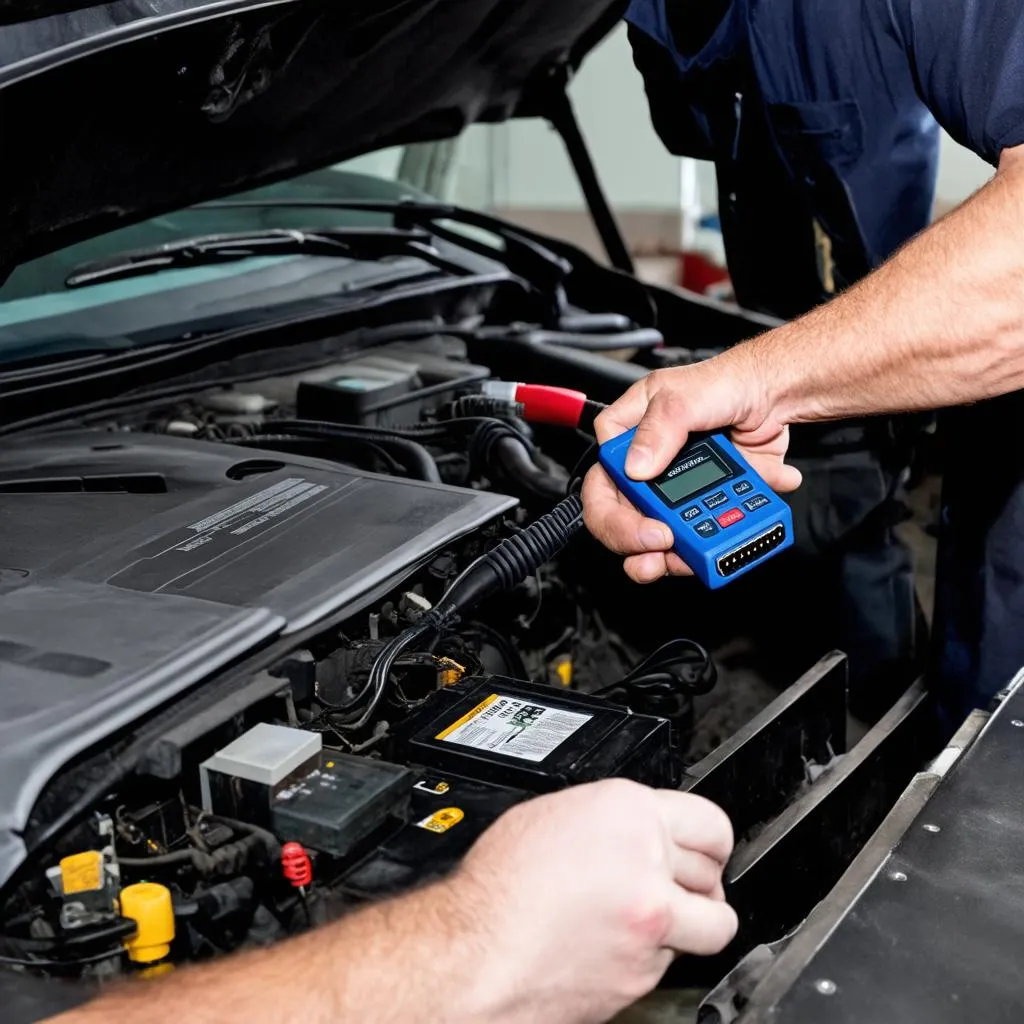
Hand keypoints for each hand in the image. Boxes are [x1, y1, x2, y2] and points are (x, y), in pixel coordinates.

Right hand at [453, 779, 736, 1023]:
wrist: (478, 951)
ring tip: (663, 917)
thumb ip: (609, 819)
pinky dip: (651, 953)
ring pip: (710, 924)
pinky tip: (614, 941)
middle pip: (714, 873)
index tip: (711, 848)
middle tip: (680, 882)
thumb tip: (632, 829)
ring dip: (693, 921)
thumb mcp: (552, 816)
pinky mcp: (644, 973)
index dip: (711, 838)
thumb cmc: (500, 885)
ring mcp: (653, 923)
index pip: (711, 821)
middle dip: (701, 879)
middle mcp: (650, 865)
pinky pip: (669, 961)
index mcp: (629, 813)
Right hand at [582, 354, 801, 582]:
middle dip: (637, 542)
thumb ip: (659, 428)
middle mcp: (647, 465)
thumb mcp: (684, 396)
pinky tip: (735, 530)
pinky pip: (701, 536)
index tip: (641, 516)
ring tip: (692, 556)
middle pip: (624, 516)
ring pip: (659, 536)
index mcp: (630, 434)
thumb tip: (637, 467)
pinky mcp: (706, 505)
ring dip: (674, 555)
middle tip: (661, 547)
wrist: (778, 396)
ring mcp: (676, 489)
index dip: (610, 506)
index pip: (600, 477)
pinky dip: (717, 542)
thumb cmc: (730, 381)